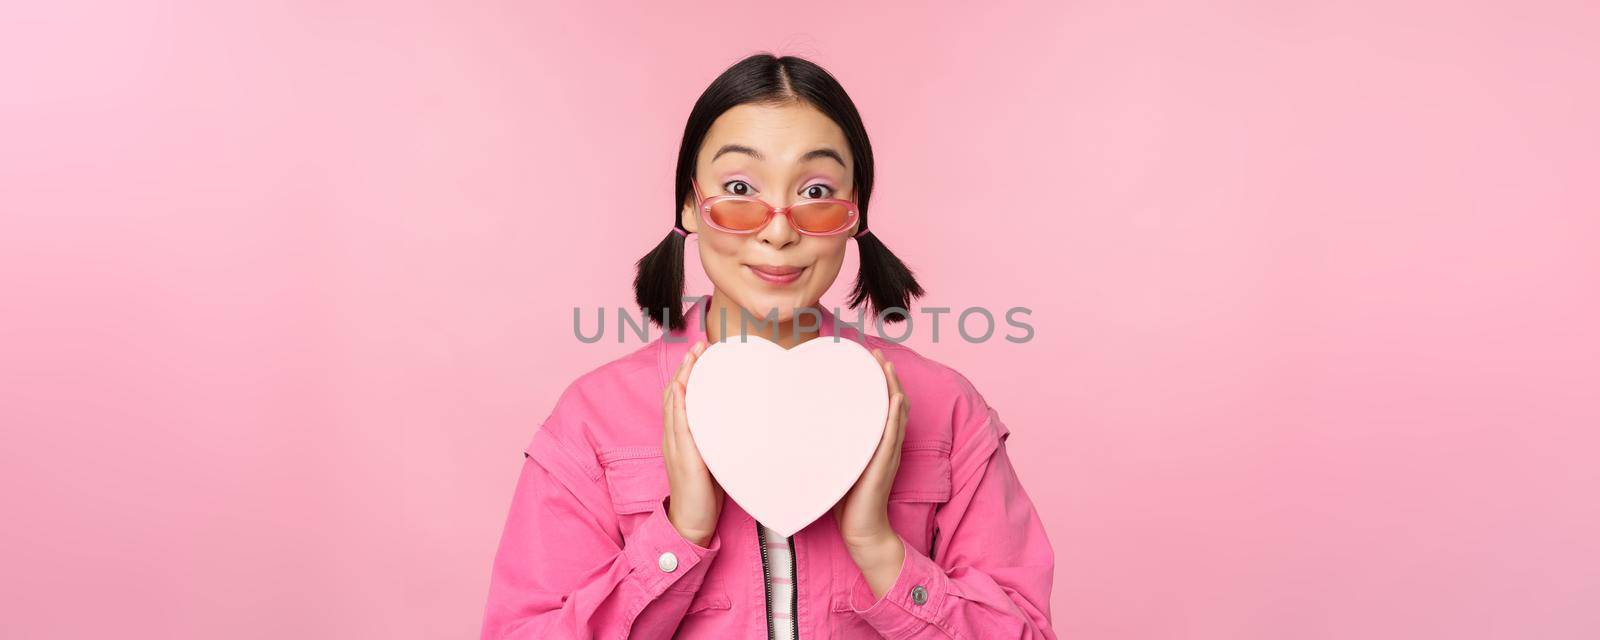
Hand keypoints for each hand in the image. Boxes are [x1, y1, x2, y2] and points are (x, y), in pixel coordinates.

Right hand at [662, 340, 722, 546]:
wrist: (692, 522)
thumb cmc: (705, 494)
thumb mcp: (714, 459)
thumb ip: (719, 441)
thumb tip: (741, 424)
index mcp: (681, 437)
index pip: (682, 398)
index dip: (688, 374)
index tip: (701, 353)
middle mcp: (674, 437)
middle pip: (676, 393)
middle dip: (686, 367)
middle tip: (698, 345)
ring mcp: (676, 446)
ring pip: (675, 404)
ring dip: (683, 377)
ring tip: (693, 357)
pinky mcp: (683, 457)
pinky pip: (677, 426)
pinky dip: (679, 405)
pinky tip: (683, 389)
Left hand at [831, 348, 908, 591]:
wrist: (861, 530)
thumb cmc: (845, 500)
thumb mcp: (836, 464)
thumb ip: (829, 446)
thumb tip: (801, 428)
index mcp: (874, 443)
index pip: (879, 406)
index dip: (876, 383)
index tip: (865, 361)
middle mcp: (885, 444)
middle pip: (891, 402)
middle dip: (885, 376)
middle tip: (875, 353)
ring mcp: (888, 453)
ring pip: (896, 413)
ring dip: (893, 387)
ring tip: (886, 366)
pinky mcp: (886, 463)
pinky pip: (894, 435)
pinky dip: (896, 415)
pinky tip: (895, 398)